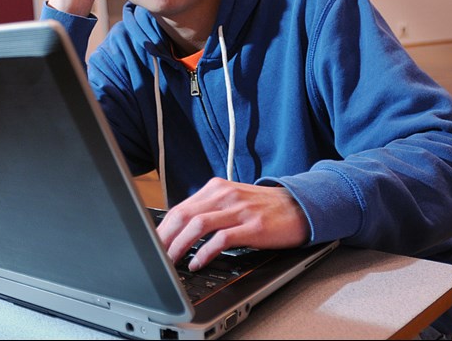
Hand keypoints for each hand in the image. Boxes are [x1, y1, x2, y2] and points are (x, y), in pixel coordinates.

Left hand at [155, 177, 309, 270]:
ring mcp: (239, 209)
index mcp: (215, 188)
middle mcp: (224, 195)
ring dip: (180, 246)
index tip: (151, 245)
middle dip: (164, 238)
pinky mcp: (253, 226)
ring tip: (171, 262)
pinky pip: (222, 239)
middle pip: (183, 215)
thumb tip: (179, 230)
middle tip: (155, 256)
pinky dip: (205, 252)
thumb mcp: (231, 201)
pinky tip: (197, 263)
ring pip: (198, 225)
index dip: (161, 229)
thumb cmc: (263, 207)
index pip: (179, 208)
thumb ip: (207, 209)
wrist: (299, 205)